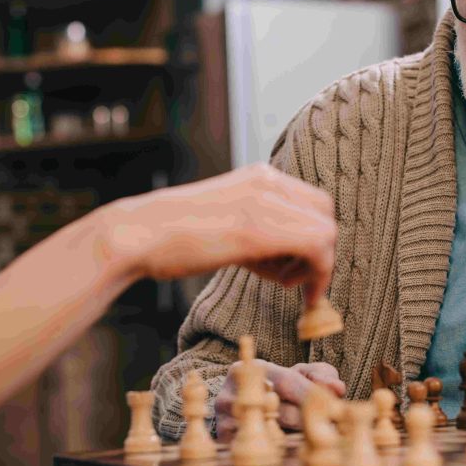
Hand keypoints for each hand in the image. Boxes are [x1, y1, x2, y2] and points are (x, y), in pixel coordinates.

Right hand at [99, 163, 336, 306]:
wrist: (139, 234)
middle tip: (294, 277)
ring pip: (326, 232)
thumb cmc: (176, 234)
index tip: (298, 265)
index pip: (313, 201)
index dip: (314, 236)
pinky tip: (289, 288)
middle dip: (320, 250)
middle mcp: (268, 182)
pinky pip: (316, 249)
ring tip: (281, 280)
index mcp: (260, 177)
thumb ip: (258, 225)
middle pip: (325, 213)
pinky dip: (315, 276)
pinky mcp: (258, 230)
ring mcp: (265, 203)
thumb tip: (284, 252)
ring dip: (315, 265)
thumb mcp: (227, 219)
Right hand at [214, 360, 345, 440]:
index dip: (313, 395)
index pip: (288, 382)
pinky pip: (254, 451)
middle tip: (331, 430)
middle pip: (278, 411)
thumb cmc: (283, 387)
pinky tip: (289, 453)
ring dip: (293, 441)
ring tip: (313, 443)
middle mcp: (234, 390)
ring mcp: (225, 418)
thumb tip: (337, 388)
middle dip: (307, 421)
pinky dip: (275, 454)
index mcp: (253, 368)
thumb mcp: (302, 374)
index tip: (335, 408)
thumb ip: (321, 376)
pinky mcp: (224, 441)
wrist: (249, 403)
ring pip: (267, 434)